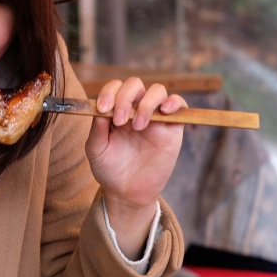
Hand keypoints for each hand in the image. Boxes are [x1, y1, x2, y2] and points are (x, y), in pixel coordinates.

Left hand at [85, 78, 185, 252]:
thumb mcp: (96, 149)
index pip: (115, 88)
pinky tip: (164, 111)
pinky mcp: (172, 128)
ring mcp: (155, 117)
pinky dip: (174, 102)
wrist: (127, 192)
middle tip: (120, 121)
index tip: (103, 108)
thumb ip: (97, 128)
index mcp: (116, 110)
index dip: (109, 93)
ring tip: (138, 126)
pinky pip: (180, 105)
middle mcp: (135, 109)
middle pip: (135, 85)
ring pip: (157, 91)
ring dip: (146, 104)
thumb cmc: (110, 169)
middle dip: (125, 98)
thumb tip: (101, 108)